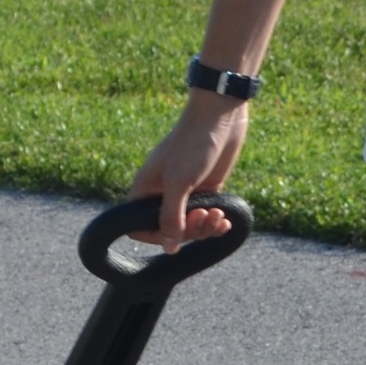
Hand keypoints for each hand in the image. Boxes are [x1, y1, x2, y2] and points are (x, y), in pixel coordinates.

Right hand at [130, 93, 249, 251]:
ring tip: (218, 216)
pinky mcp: (206, 189)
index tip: (175, 235)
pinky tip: (225, 221)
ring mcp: (185, 192)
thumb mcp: (179, 183)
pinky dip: (215, 222)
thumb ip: (171, 217)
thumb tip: (168, 248)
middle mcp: (162, 192)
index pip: (140, 226)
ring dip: (205, 227)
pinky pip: (206, 216)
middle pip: (170, 230)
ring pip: (191, 225)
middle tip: (204, 216)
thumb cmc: (193, 144)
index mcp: (146, 188)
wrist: (220, 117)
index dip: (157, 236)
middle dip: (189, 231)